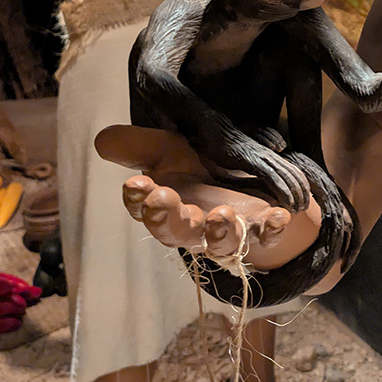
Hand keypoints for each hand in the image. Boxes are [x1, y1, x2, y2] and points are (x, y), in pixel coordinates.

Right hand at [95, 126, 320, 270]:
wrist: (242, 183)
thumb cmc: (196, 167)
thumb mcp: (168, 148)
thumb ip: (138, 145)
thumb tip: (102, 138)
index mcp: (166, 205)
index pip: (144, 207)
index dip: (138, 200)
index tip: (135, 184)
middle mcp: (193, 225)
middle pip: (175, 232)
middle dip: (167, 219)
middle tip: (161, 201)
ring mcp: (228, 231)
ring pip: (220, 243)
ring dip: (220, 233)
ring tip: (221, 216)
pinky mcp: (261, 229)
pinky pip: (267, 236)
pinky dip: (273, 228)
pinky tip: (280, 216)